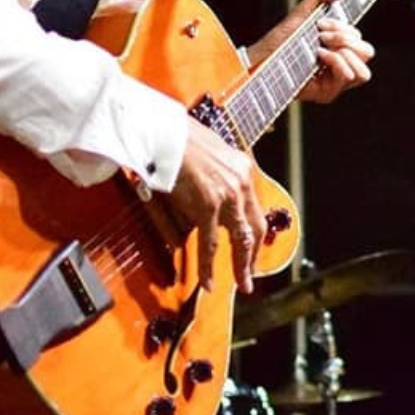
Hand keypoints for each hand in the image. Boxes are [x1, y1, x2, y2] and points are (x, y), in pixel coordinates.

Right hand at [167, 120, 262, 295]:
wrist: (160, 129)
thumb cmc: (175, 137)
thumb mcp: (207, 154)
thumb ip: (213, 178)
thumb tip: (203, 202)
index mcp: (242, 168)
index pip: (254, 209)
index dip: (255, 233)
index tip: (253, 248)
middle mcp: (241, 181)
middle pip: (254, 228)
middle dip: (253, 255)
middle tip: (250, 276)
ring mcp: (227, 193)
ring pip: (239, 239)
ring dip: (240, 266)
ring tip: (241, 284)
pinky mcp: (209, 203)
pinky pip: (211, 243)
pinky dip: (210, 265)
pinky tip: (209, 281)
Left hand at [246, 0, 375, 102]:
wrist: (261, 57)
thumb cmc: (279, 40)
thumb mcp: (302, 12)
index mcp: (340, 52)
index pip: (362, 43)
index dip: (346, 29)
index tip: (322, 24)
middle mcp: (340, 68)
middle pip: (368, 53)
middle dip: (346, 38)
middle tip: (321, 35)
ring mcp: (335, 84)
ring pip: (363, 71)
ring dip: (343, 51)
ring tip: (320, 47)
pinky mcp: (327, 94)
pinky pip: (347, 77)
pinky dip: (335, 60)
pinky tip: (318, 55)